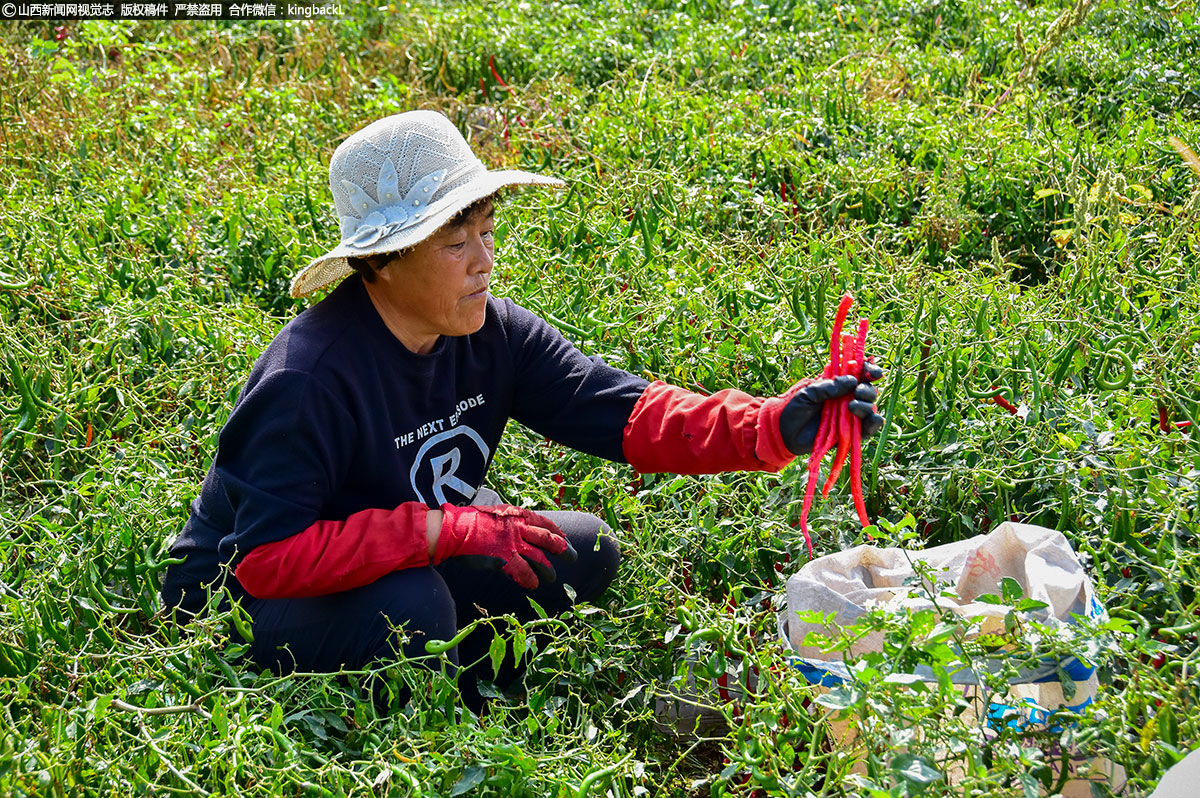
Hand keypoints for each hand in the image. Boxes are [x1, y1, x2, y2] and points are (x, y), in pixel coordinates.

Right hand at [432, 504, 577, 588]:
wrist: (454, 529)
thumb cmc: (470, 521)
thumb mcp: (496, 514)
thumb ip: (510, 522)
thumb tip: (520, 529)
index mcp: (518, 515)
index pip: (545, 522)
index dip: (558, 532)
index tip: (565, 538)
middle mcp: (519, 528)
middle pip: (549, 539)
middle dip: (563, 550)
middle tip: (574, 558)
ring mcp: (513, 544)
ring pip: (540, 559)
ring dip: (548, 570)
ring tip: (552, 578)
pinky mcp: (505, 559)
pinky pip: (524, 573)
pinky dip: (530, 580)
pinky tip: (534, 585)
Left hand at [778, 363, 885, 455]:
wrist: (786, 433)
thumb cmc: (795, 408)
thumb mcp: (809, 393)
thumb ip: (829, 386)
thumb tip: (852, 380)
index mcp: (838, 384)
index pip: (860, 374)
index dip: (869, 370)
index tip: (872, 372)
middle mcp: (848, 398)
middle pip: (868, 391)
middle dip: (866, 390)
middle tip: (856, 392)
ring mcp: (850, 415)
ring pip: (870, 408)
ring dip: (867, 406)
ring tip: (852, 407)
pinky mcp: (851, 432)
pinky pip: (869, 428)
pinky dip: (874, 423)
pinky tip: (871, 420)